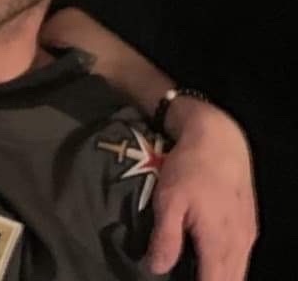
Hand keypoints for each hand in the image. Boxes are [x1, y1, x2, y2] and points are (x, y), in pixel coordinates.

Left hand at [147, 98, 256, 279]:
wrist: (220, 139)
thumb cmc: (191, 168)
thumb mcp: (169, 201)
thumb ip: (165, 238)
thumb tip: (157, 268)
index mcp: (218, 241)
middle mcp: (239, 243)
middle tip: (184, 279)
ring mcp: (247, 234)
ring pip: (237, 271)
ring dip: (219, 277)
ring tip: (195, 273)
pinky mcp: (248, 224)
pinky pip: (241, 258)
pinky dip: (226, 266)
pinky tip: (209, 263)